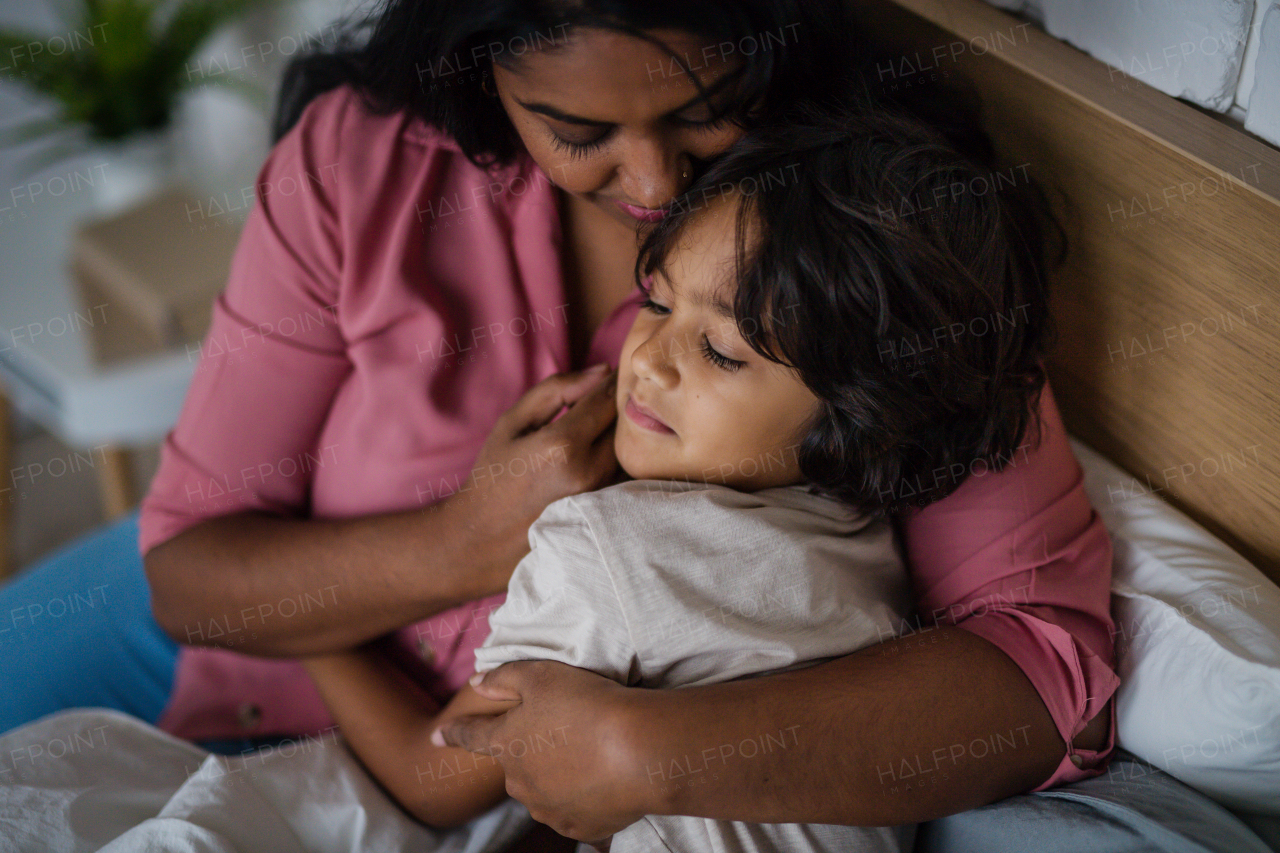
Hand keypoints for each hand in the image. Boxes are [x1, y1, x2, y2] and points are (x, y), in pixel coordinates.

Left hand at [435, 661, 648, 844]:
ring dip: (559, 777)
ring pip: (545, 791)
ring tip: (593, 755)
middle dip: (531, 752)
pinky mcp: (580, 829)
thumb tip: (476, 683)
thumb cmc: (588, 705)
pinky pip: (575, 813)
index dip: (453, 732)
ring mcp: (549, 810)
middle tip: (567, 731)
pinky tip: (605, 782)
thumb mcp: (541, 675)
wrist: (639, 752)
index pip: (471, 736)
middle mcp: (520, 783)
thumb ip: (503, 678)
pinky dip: (585, 799)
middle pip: (516, 766)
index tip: (436, 735)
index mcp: (507, 744)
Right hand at [455, 365, 618, 590]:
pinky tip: (593, 460)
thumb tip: (603, 371)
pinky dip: (614, 460)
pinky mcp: (607, 512)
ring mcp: (601, 495)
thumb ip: (557, 391)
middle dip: (615, 409)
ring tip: (592, 435)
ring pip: (627, 449)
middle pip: (624, 424)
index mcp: (562, 444)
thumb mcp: (514, 422)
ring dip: (616, 436)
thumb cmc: (495, 475)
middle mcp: (588, 471)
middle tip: (597, 407)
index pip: (606, 399)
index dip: (610, 383)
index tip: (607, 377)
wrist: (484, 537)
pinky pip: (623, 473)